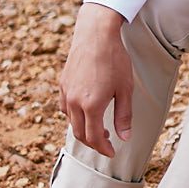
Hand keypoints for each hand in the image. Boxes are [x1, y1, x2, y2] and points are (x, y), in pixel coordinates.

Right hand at [58, 3, 130, 157]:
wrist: (95, 34)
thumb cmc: (115, 60)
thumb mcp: (125, 89)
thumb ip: (123, 115)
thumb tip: (124, 138)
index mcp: (91, 106)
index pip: (93, 138)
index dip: (102, 149)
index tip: (111, 153)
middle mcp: (74, 102)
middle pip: (79, 133)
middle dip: (93, 142)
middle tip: (106, 143)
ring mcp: (66, 93)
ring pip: (71, 121)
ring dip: (83, 129)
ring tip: (98, 127)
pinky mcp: (62, 83)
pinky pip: (65, 107)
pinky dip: (74, 116)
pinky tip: (86, 111)